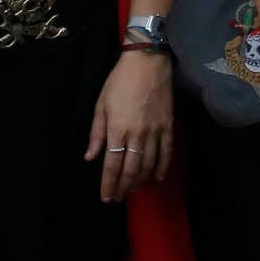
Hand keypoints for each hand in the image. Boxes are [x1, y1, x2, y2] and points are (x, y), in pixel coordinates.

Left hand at [87, 44, 173, 201]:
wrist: (147, 62)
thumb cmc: (119, 81)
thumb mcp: (100, 104)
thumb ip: (96, 133)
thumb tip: (90, 157)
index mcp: (117, 129)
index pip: (112, 164)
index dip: (108, 184)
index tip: (106, 197)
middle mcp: (137, 134)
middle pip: (131, 169)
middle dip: (123, 187)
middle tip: (118, 197)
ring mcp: (155, 132)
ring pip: (149, 165)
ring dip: (140, 181)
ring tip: (133, 190)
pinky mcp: (169, 127)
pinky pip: (167, 153)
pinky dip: (162, 168)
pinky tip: (157, 178)